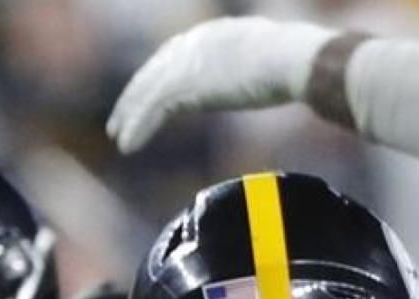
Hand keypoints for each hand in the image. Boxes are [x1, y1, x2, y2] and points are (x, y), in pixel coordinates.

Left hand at [106, 17, 335, 153]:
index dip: (157, 76)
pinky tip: (128, 146)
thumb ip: (251, 66)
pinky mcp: (186, 83)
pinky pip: (152, 108)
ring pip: (147, 90)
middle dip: (134, 96)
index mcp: (215, 33)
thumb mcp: (269, 59)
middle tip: (118, 119)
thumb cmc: (300, 62)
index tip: (146, 95)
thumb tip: (260, 77)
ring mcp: (189, 61)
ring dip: (129, 115)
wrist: (297, 61)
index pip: (175, 54)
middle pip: (154, 70)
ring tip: (118, 138)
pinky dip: (138, 127)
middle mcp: (196, 42)